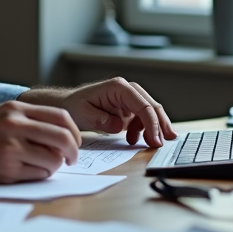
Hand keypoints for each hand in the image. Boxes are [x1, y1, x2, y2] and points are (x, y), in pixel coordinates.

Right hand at [0, 100, 81, 182]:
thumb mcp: (0, 114)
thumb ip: (28, 119)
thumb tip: (62, 134)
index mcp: (16, 109)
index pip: (61, 117)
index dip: (74, 132)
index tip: (74, 142)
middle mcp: (14, 125)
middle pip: (63, 137)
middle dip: (73, 151)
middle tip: (71, 159)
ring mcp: (10, 147)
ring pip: (53, 160)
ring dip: (54, 167)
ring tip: (43, 167)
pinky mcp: (5, 169)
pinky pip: (37, 175)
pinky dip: (39, 175)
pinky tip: (27, 172)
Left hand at [22, 78, 176, 146]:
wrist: (68, 106)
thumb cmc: (74, 107)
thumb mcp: (83, 114)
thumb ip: (101, 119)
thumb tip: (120, 125)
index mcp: (118, 87)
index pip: (142, 105)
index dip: (151, 123)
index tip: (155, 140)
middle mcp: (127, 90)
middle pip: (152, 106)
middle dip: (161, 124)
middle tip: (165, 142)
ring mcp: (129, 99)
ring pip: (151, 111)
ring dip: (154, 128)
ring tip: (152, 144)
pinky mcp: (128, 108)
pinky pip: (143, 118)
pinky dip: (144, 130)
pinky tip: (134, 140)